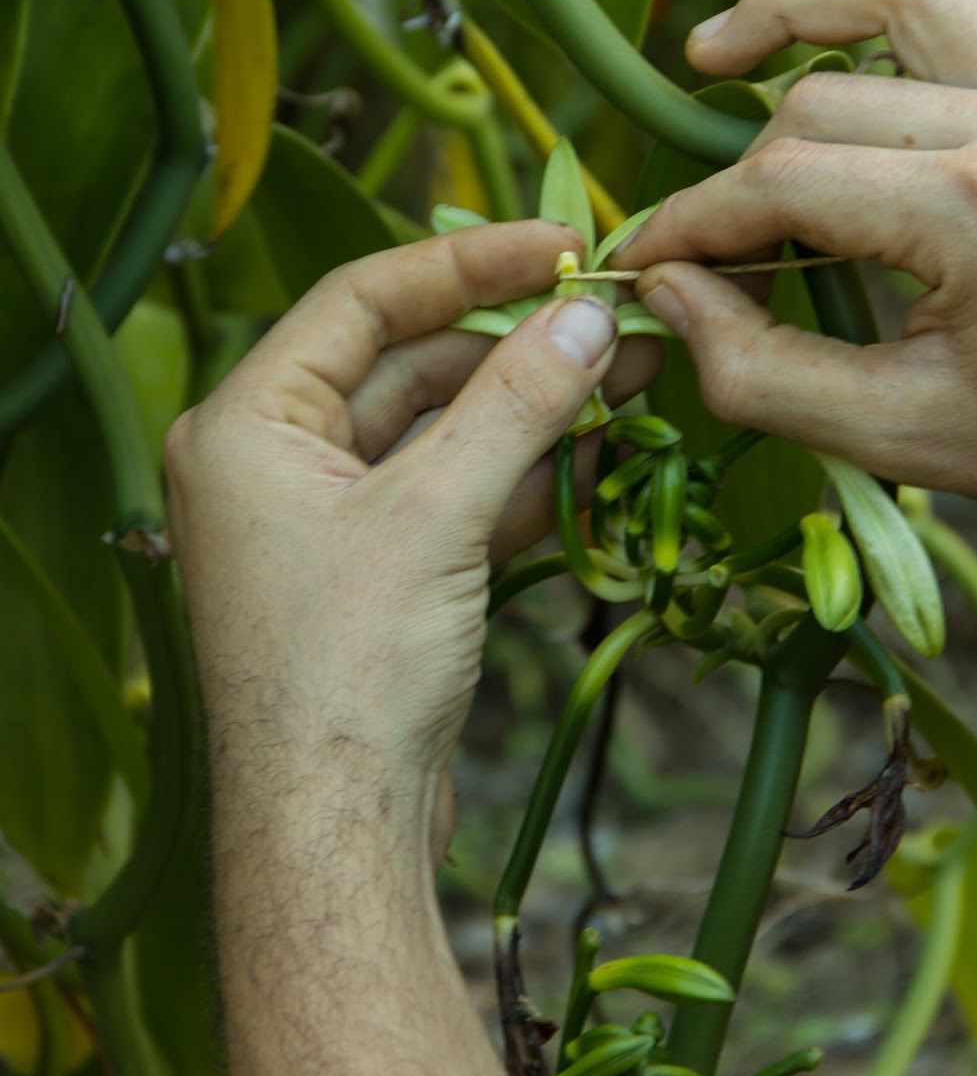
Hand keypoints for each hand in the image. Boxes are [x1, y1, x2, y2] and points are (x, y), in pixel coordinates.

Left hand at [167, 220, 655, 817]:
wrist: (336, 834)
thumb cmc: (347, 669)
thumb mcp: (435, 515)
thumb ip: (516, 403)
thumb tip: (591, 315)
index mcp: (248, 423)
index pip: (362, 299)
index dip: (465, 262)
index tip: (560, 241)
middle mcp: (278, 459)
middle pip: (409, 362)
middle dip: (513, 341)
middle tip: (611, 313)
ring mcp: (331, 518)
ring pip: (442, 429)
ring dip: (530, 405)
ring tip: (628, 371)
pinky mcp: (380, 571)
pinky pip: (455, 492)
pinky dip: (521, 471)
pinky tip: (597, 444)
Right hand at [616, 0, 976, 514]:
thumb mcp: (911, 438)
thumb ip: (766, 375)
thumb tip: (671, 292)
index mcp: (975, 211)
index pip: (774, 186)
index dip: (688, 223)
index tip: (640, 258)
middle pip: (819, 105)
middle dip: (738, 172)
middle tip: (705, 235)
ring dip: (799, 4)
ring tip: (719, 48)